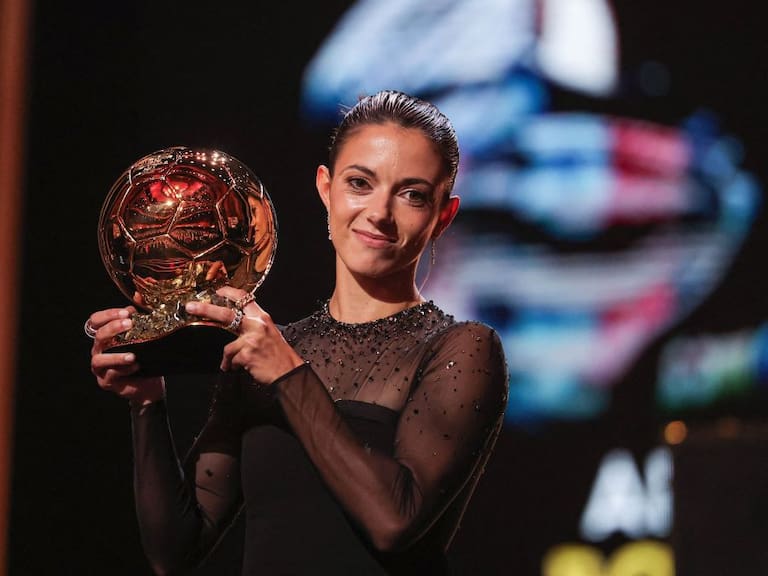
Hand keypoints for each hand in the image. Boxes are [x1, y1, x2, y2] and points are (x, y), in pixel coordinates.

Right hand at [87, 306, 164, 406]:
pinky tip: (135, 366)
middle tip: (130, 324)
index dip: (107, 314)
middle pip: (99, 336)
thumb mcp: (145, 335)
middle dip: (113, 329)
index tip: (126, 311)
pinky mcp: (106, 381)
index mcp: (106, 336)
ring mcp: (100, 367)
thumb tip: (138, 295)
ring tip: (133, 355)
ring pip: (100, 359)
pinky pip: (111, 375)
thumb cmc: (144, 356)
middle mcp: (99, 350)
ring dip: (116, 356)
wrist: (149, 384)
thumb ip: (140, 315)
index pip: (96, 321)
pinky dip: (123, 370)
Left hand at [184, 287, 304, 384]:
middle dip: (206, 309)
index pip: (245, 298)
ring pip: (228, 347)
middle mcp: (257, 325)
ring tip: (235, 364)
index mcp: (263, 317)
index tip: (217, 291)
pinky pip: (231, 360)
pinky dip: (233, 366)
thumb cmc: (279, 355)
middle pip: (226, 314)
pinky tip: (242, 368)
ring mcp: (251, 340)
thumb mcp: (270, 334)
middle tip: (191, 307)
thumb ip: (253, 326)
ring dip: (230, 358)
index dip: (229, 292)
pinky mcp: (246, 355)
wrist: (289, 372)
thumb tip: (235, 323)